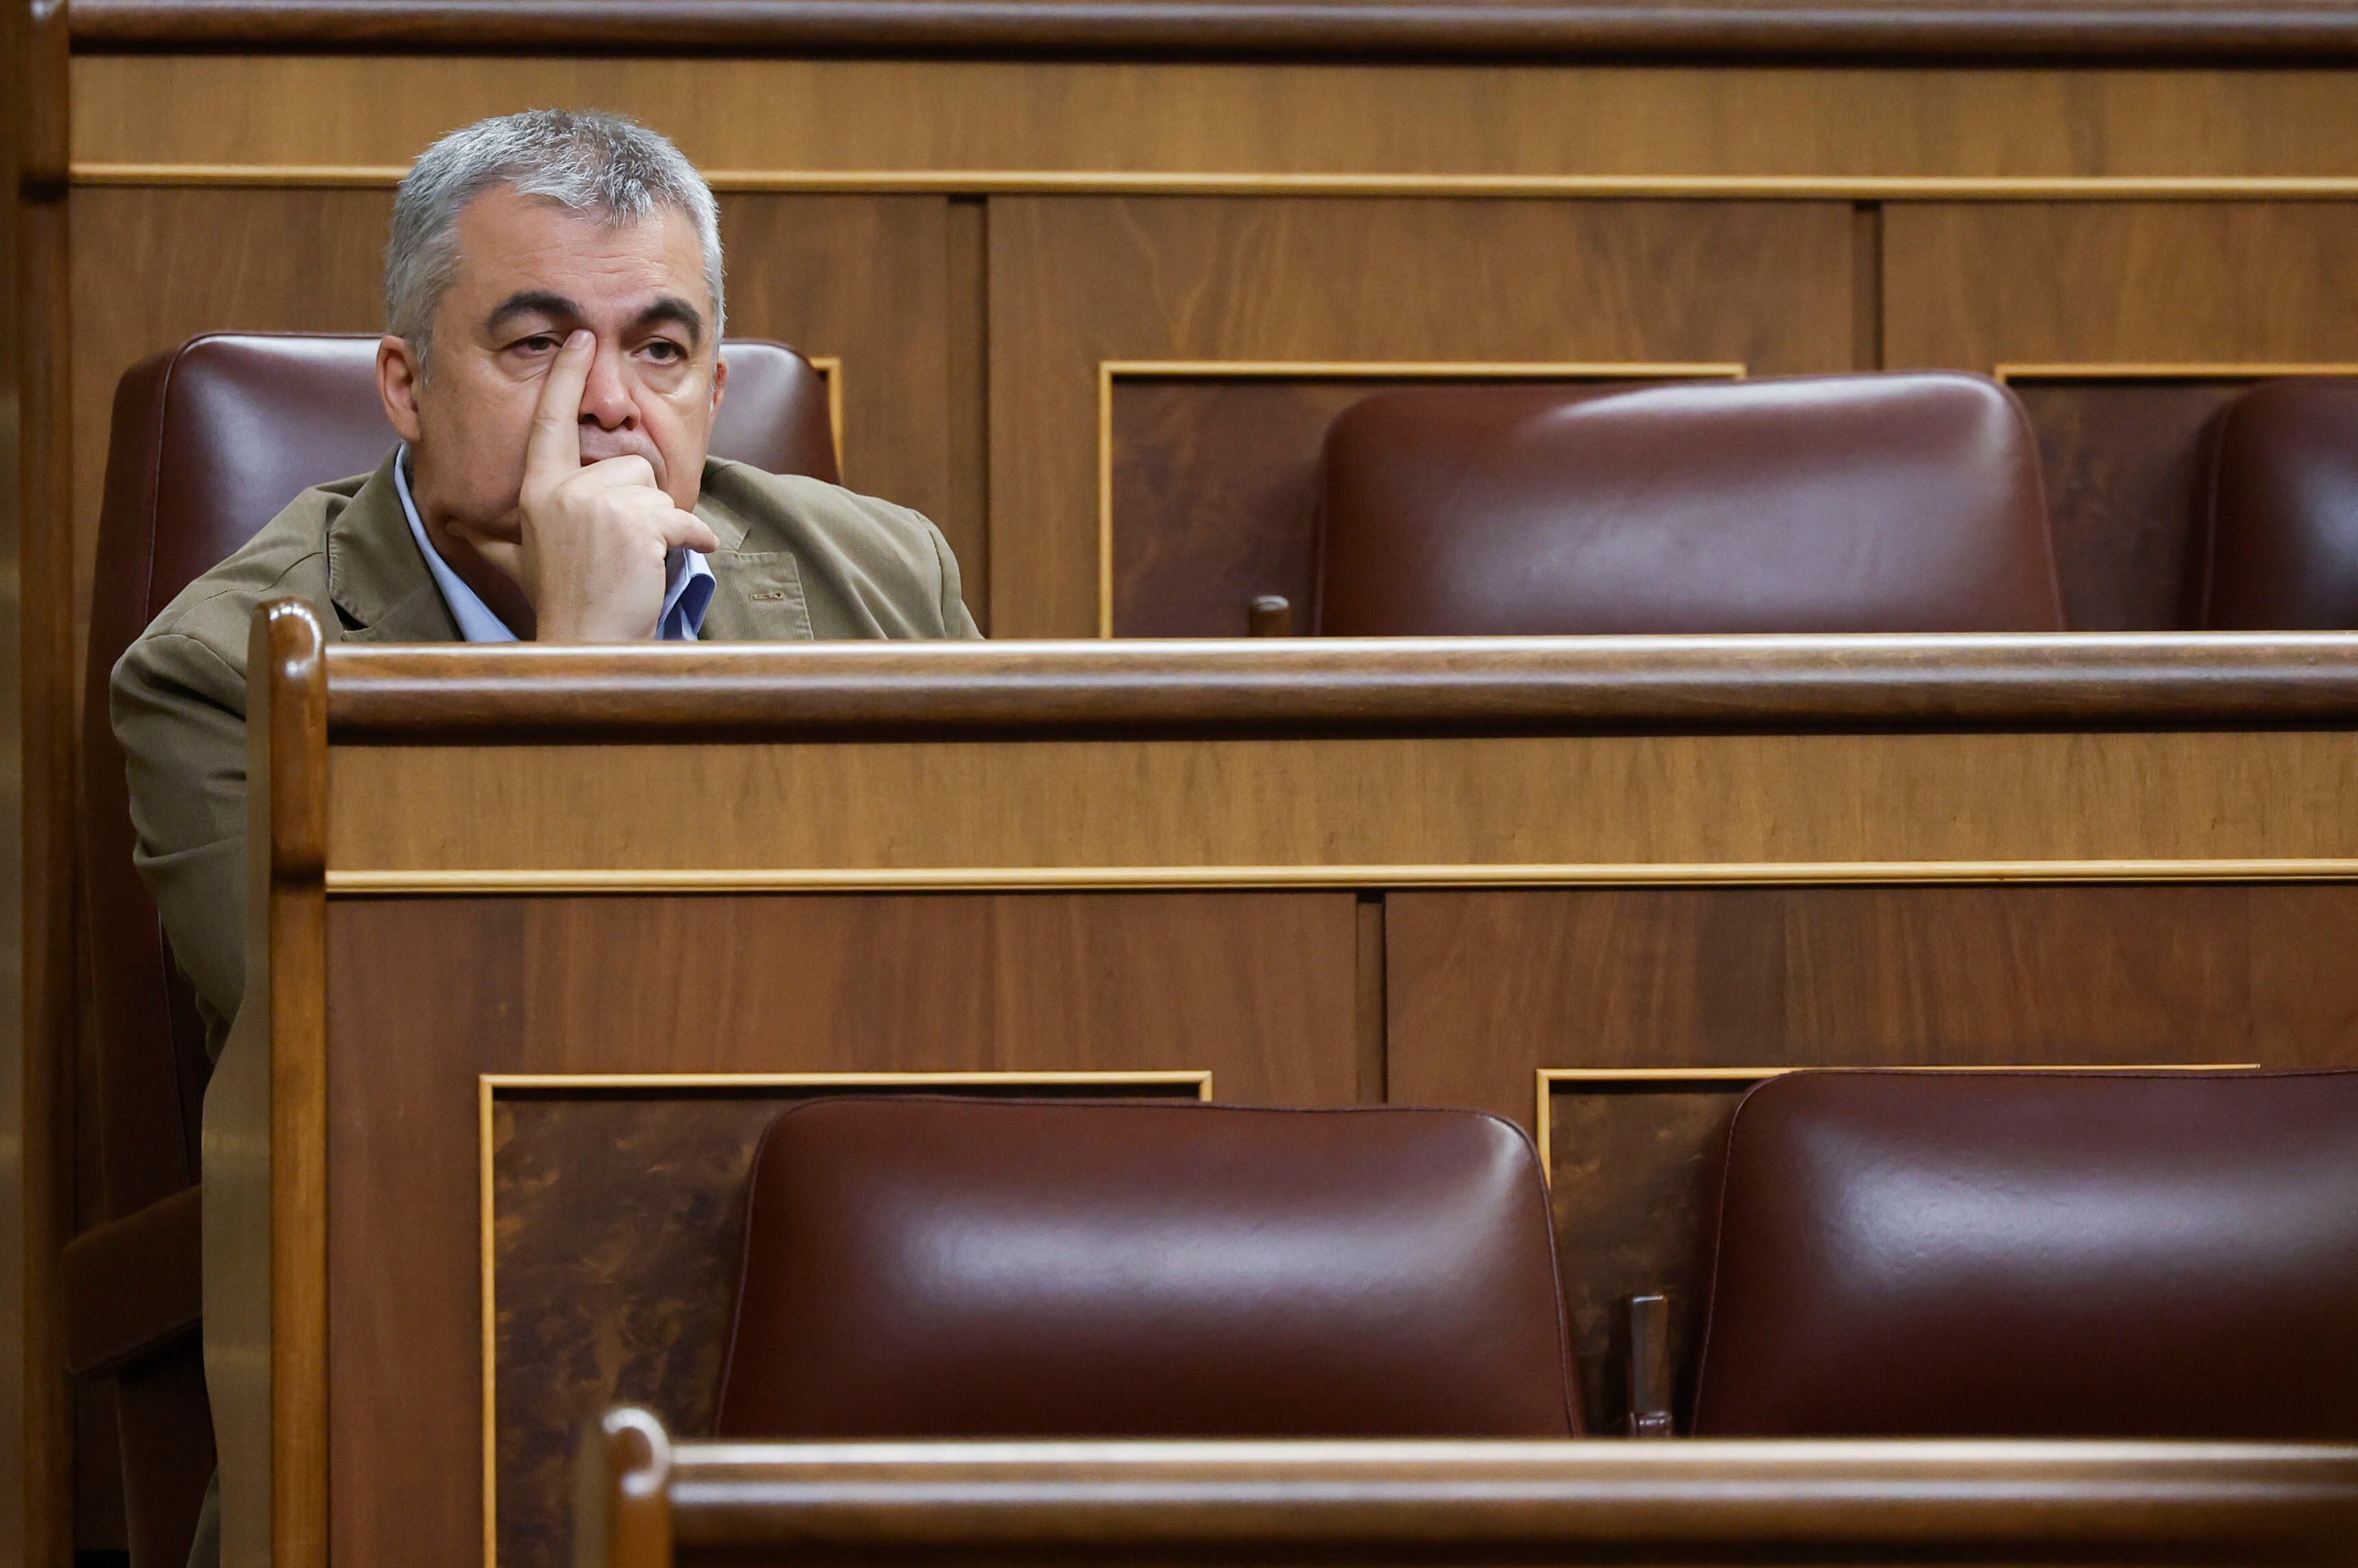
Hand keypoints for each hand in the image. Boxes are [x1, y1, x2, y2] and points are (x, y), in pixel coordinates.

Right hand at [507, 330, 719, 641]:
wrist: (589, 644)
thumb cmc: (561, 602)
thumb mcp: (518, 562)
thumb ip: (495, 538)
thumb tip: (458, 529)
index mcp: (538, 491)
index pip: (552, 420)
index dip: (567, 376)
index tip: (581, 337)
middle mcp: (563, 492)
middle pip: (628, 466)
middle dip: (639, 507)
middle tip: (619, 551)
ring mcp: (599, 508)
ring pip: (657, 492)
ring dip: (659, 527)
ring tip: (634, 561)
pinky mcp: (637, 527)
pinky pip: (683, 519)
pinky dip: (693, 538)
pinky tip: (680, 556)